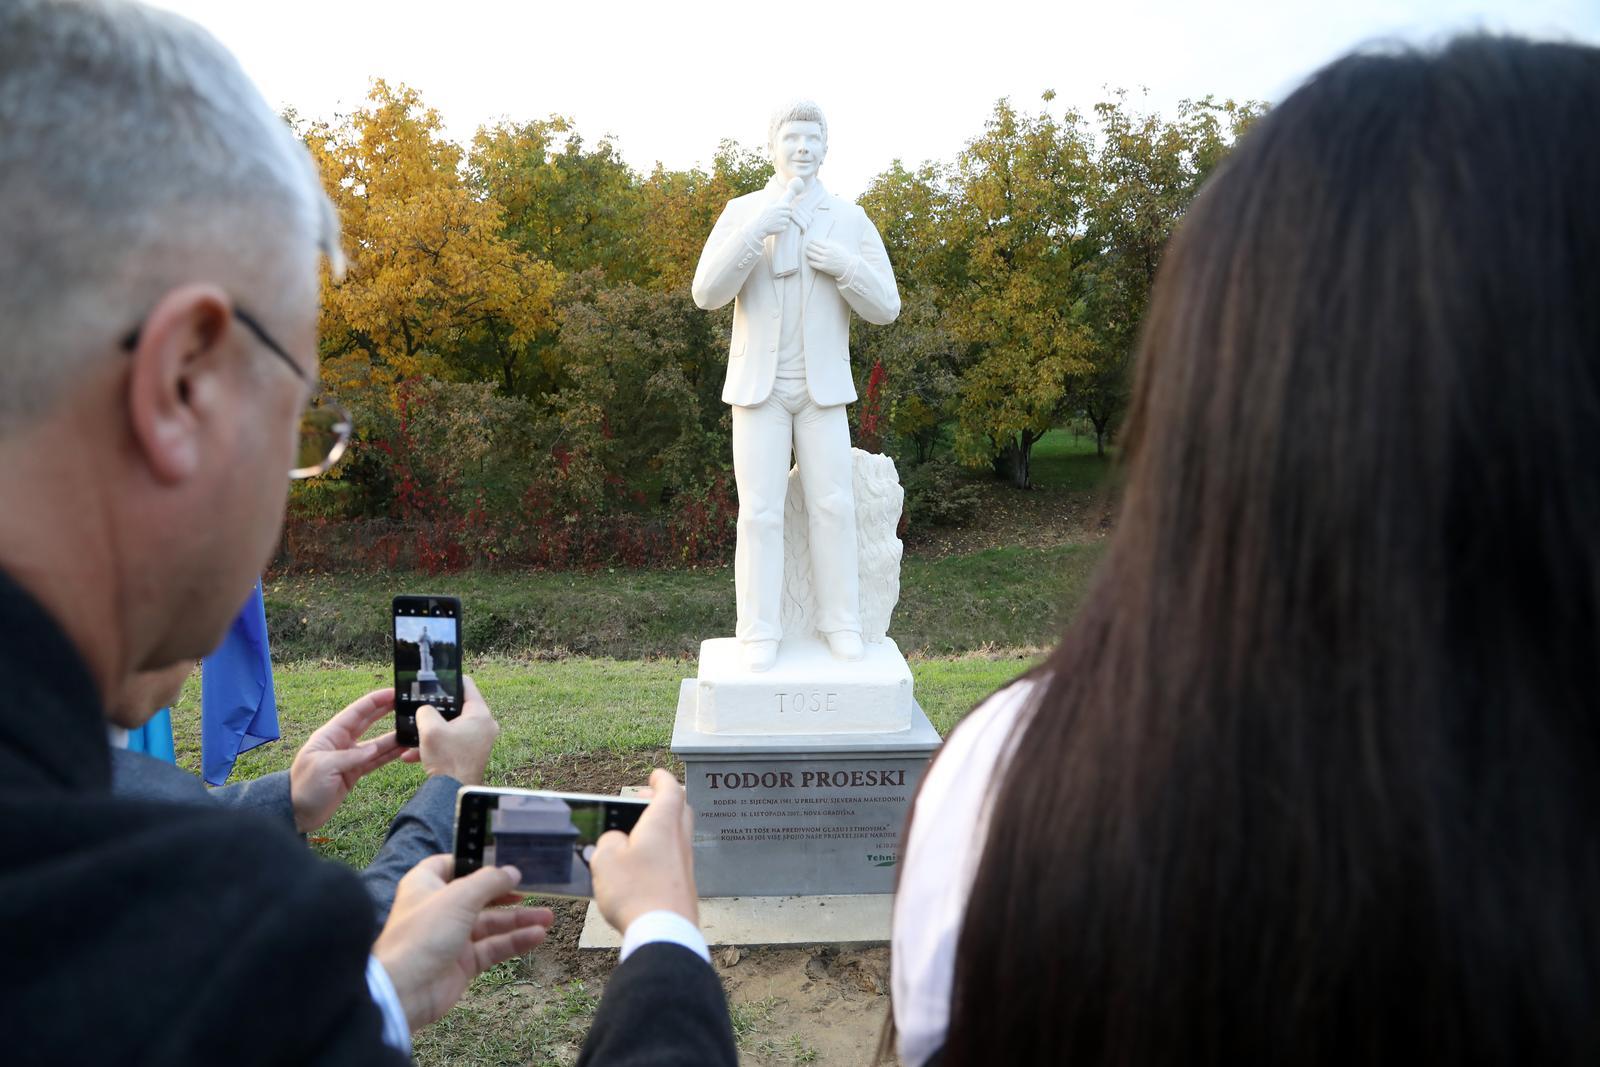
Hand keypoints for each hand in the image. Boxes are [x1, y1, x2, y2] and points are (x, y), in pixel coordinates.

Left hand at [289, 688, 405, 832]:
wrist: (297, 813)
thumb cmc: (304, 786)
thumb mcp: (324, 767)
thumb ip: (350, 756)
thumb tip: (374, 749)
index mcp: (331, 735)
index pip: (356, 712)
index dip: (375, 701)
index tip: (393, 692)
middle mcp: (342, 743)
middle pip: (369, 722)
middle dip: (386, 711)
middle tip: (406, 703)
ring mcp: (350, 758)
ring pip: (377, 743)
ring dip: (393, 736)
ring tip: (412, 729)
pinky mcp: (354, 772)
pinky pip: (376, 760)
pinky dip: (390, 755)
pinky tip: (404, 749)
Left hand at [373, 855, 554, 1029]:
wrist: (405, 990)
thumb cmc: (424, 934)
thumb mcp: (460, 897)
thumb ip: (490, 881)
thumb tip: (513, 872)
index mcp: (426, 885)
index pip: (449, 865)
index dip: (473, 862)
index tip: (500, 861)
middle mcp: (439, 909)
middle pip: (477, 895)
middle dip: (506, 894)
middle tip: (532, 890)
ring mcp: (451, 937)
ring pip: (491, 924)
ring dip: (519, 920)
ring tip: (548, 918)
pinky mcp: (463, 963)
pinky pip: (493, 948)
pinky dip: (514, 942)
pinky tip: (537, 936)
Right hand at [415, 674, 498, 784]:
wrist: (452, 795)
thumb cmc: (447, 761)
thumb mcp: (430, 729)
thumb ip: (425, 711)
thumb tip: (424, 710)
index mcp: (480, 714)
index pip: (466, 685)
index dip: (448, 680)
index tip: (433, 680)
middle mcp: (485, 726)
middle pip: (458, 707)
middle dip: (436, 710)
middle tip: (420, 708)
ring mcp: (479, 741)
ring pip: (452, 727)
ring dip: (431, 731)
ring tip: (413, 735)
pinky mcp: (471, 754)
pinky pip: (451, 743)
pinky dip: (435, 746)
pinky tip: (412, 755)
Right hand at [590, 769, 698, 932]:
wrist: (664, 932)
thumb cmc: (635, 891)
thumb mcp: (606, 860)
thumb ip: (609, 842)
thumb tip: (617, 841)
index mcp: (663, 824)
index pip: (670, 790)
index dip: (662, 780)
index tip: (655, 775)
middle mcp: (680, 840)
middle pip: (679, 811)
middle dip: (663, 802)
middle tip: (643, 803)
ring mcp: (685, 864)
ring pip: (677, 836)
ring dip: (661, 830)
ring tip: (636, 838)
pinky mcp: (685, 886)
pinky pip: (674, 860)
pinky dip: (661, 854)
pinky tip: (641, 868)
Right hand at [749, 201, 793, 238]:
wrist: (758, 227)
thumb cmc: (762, 217)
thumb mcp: (765, 207)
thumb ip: (771, 201)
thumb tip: (775, 197)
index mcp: (775, 208)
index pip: (787, 206)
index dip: (788, 208)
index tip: (787, 210)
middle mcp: (778, 214)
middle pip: (789, 213)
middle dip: (787, 215)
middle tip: (783, 217)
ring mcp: (779, 221)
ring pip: (787, 221)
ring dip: (784, 222)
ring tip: (779, 222)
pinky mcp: (780, 228)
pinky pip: (785, 227)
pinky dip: (782, 228)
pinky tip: (777, 227)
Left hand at [805, 238, 852, 277]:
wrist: (847, 267)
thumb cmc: (842, 256)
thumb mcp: (837, 247)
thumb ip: (829, 244)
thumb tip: (819, 242)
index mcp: (830, 247)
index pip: (817, 242)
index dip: (812, 241)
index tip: (811, 242)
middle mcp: (827, 253)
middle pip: (813, 248)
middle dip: (808, 246)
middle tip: (807, 246)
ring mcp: (825, 261)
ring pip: (812, 255)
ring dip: (808, 253)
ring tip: (807, 252)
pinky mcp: (824, 267)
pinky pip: (813, 264)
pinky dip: (810, 261)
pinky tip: (809, 260)